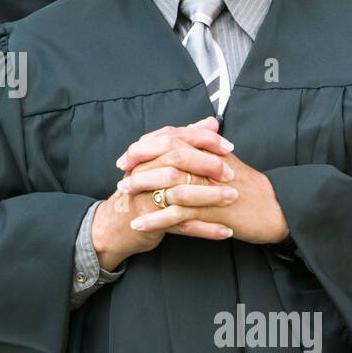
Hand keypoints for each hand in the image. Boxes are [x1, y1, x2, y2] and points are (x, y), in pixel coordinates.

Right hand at [92, 117, 237, 270]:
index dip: (205, 140)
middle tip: (230, 174)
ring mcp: (146, 195)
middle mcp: (144, 169)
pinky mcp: (151, 220)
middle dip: (208, 165)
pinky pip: (183, 225)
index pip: (178, 136)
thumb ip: (187, 139)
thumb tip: (211, 122)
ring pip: (181, 192)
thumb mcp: (162, 160)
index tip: (228, 147)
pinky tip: (225, 230)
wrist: (119, 224)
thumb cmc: (146, 189)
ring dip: (210, 196)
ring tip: (232, 198)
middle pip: (179, 160)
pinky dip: (206, 229)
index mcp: (148, 151)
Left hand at [119, 122, 289, 244]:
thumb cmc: (251, 188)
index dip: (147, 148)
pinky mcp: (212, 210)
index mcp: (210, 152)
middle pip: (167, 158)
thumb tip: (181, 140)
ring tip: (124, 197)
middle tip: (121, 174)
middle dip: (139, 166)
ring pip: (169, 185)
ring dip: (143, 191)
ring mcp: (211, 188)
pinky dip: (156, 219)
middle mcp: (209, 165)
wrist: (277, 210)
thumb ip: (204, 150)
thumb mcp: (226, 164)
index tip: (128, 156)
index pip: (173, 141)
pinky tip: (139, 224)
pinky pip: (179, 214)